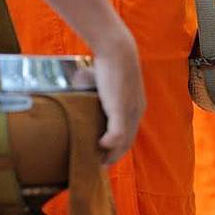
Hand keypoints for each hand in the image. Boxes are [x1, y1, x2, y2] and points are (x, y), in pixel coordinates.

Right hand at [93, 26, 145, 164]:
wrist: (117, 49)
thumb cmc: (109, 61)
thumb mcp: (104, 78)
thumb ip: (96, 85)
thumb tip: (78, 80)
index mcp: (135, 106)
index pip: (129, 133)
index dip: (119, 146)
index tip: (107, 155)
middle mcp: (136, 111)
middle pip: (127, 140)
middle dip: (115, 155)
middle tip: (102, 166)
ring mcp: (129, 111)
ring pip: (123, 140)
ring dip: (112, 153)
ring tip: (100, 162)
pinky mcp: (121, 109)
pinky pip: (117, 133)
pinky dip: (110, 142)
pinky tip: (101, 145)